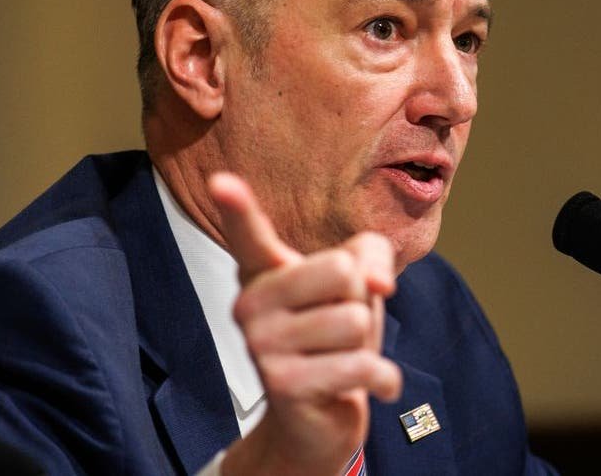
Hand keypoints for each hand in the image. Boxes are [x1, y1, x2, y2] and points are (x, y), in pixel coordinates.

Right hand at [208, 172, 401, 475]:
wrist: (319, 419)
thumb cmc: (336, 335)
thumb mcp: (361, 282)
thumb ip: (373, 255)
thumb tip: (379, 285)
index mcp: (262, 271)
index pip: (249, 233)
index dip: (236, 206)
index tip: (218, 181)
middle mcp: (250, 304)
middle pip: (342, 270)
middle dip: (360, 299)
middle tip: (339, 326)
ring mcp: (261, 346)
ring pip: (355, 319)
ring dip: (367, 343)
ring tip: (342, 357)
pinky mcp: (283, 386)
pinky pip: (362, 364)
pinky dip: (382, 379)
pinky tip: (366, 386)